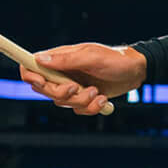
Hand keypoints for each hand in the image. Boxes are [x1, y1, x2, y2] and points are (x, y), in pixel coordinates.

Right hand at [20, 41, 144, 115]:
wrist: (136, 71)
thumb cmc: (115, 59)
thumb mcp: (91, 57)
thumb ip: (66, 60)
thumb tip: (39, 59)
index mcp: (59, 59)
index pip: (31, 67)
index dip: (30, 76)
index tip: (41, 82)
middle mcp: (61, 73)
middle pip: (43, 90)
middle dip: (61, 93)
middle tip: (77, 87)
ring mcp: (72, 86)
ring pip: (61, 103)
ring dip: (80, 101)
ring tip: (97, 92)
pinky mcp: (83, 97)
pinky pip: (77, 110)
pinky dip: (90, 108)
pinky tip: (103, 99)